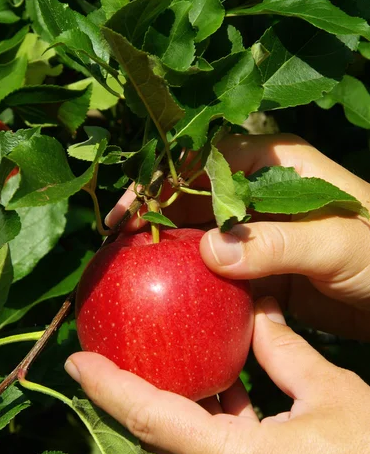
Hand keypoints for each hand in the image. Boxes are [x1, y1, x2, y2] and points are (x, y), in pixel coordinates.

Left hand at [65, 297, 369, 453]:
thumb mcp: (330, 391)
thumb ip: (283, 349)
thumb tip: (255, 310)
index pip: (151, 419)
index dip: (108, 389)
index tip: (77, 363)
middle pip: (153, 445)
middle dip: (123, 406)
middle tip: (106, 365)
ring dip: (161, 419)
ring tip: (155, 375)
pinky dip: (199, 432)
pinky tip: (217, 398)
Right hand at [107, 134, 369, 339]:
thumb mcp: (337, 243)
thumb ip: (277, 243)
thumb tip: (211, 251)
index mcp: (276, 163)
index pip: (205, 161)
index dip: (161, 183)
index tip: (130, 214)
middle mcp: (259, 191)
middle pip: (192, 196)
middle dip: (153, 216)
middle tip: (117, 244)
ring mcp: (256, 230)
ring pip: (199, 233)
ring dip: (167, 249)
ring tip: (130, 267)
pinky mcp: (258, 265)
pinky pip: (215, 268)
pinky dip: (191, 278)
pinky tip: (167, 292)